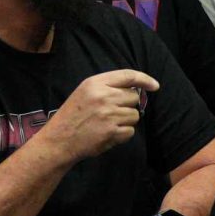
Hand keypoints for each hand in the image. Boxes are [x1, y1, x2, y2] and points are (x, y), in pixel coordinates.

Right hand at [38, 70, 157, 161]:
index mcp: (94, 83)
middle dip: (127, 105)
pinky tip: (107, 134)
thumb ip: (107, 87)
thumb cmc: (73, 115)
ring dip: (125, 121)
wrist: (59, 139)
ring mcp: (108, 114)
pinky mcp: (112, 131)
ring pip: (134, 115)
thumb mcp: (85, 93)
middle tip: (110, 112)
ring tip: (106, 124)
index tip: (155, 86)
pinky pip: (130, 131)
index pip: (128, 75)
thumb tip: (137, 88)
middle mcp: (103, 96)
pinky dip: (122, 134)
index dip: (145, 79)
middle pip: (133, 97)